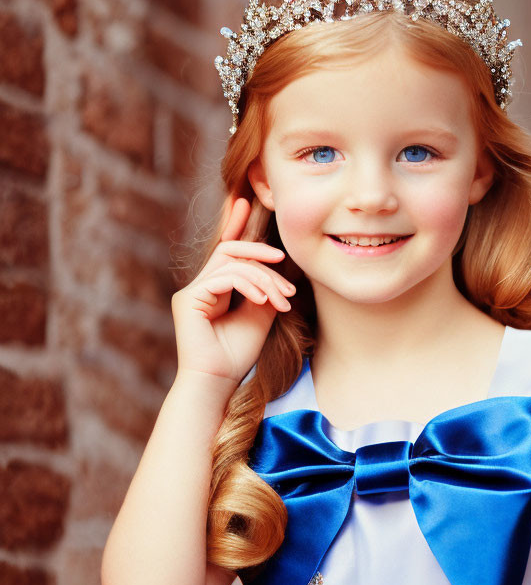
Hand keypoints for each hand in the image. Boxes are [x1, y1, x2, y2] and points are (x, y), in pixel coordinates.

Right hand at [171, 195, 296, 384]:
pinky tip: (264, 303)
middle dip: (262, 255)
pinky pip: (225, 277)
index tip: (245, 202)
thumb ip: (264, 288)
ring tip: (282, 301)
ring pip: (232, 262)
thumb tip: (275, 270)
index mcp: (217, 288)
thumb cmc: (239, 353)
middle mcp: (201, 285)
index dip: (235, 225)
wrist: (219, 382)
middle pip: (233, 251)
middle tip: (287, 276)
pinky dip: (250, 285)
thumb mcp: (261, 315)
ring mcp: (193, 291)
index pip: (227, 248)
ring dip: (265, 279)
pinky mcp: (189, 299)